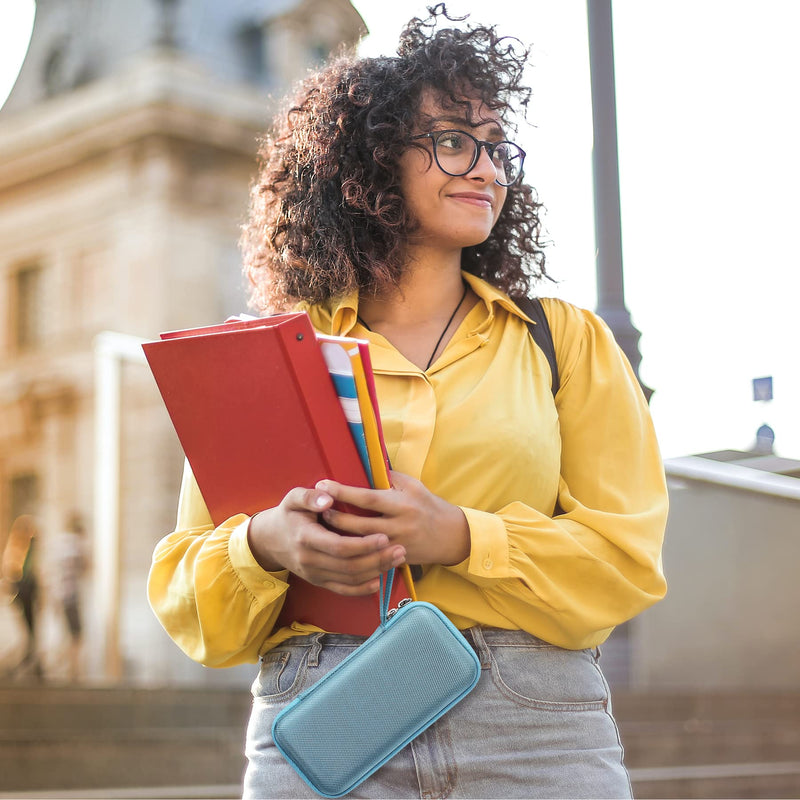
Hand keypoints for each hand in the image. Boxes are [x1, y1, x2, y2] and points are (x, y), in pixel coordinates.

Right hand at [246, 486, 406, 595]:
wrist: (270, 540)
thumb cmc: (288, 514)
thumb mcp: (293, 498)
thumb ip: (310, 496)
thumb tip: (328, 498)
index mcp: (306, 538)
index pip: (339, 546)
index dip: (363, 545)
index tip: (384, 537)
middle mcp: (310, 560)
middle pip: (349, 566)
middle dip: (377, 559)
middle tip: (400, 549)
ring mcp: (314, 574)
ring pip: (349, 579)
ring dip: (375, 571)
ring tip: (397, 559)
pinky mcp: (318, 581)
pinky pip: (342, 590)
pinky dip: (362, 589)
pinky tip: (379, 581)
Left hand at [316, 471, 469, 566]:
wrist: (451, 536)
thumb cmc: (429, 505)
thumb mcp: (413, 485)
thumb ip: (389, 477)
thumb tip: (364, 465)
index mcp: (402, 504)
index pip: (367, 498)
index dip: (343, 492)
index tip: (323, 485)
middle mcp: (399, 525)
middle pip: (359, 524)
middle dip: (335, 517)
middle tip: (317, 508)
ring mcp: (396, 545)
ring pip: (361, 544)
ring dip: (340, 535)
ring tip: (322, 526)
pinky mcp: (395, 559)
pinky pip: (370, 557)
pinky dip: (352, 552)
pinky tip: (338, 546)